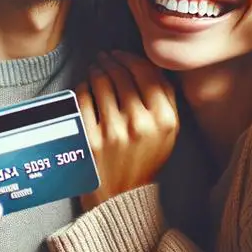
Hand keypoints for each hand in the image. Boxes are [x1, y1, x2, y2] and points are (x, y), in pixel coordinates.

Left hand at [76, 50, 179, 210]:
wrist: (122, 196)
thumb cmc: (145, 159)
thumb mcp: (168, 132)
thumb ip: (165, 99)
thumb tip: (148, 62)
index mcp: (165, 120)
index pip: (147, 72)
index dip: (130, 57)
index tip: (120, 54)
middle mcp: (140, 124)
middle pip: (122, 74)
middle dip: (110, 60)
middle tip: (104, 57)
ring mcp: (114, 132)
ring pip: (101, 82)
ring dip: (96, 70)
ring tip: (95, 69)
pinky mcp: (90, 140)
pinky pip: (83, 99)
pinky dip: (83, 88)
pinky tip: (85, 88)